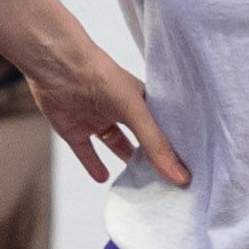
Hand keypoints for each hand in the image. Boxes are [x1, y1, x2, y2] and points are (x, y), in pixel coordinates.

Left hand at [5, 17, 188, 186]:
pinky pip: (86, 151)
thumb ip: (155, 145)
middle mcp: (120, 110)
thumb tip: (179, 177)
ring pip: (115, 144)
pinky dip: (93, 165)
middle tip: (168, 180)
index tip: (188, 168)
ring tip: (141, 181)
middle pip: (140, 138)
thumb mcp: (136, 112)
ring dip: (126, 160)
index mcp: (140, 101)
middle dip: (152, 156)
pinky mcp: (74, 129)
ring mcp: (97, 119)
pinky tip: (104, 178)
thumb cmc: (103, 79)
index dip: (174, 146)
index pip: (163, 127)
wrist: (59, 67)